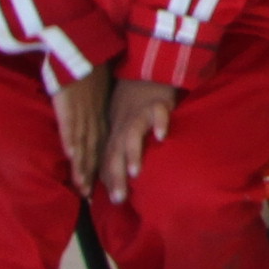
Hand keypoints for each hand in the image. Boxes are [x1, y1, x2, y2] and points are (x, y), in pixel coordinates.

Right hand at [51, 66, 112, 189]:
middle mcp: (92, 119)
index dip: (97, 169)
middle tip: (88, 198)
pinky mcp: (69, 105)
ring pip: (82, 145)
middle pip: (91, 152)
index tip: (95, 188)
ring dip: (81, 167)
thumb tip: (90, 123)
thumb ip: (94, 111)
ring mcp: (81, 113)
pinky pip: (70, 125)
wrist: (84, 50)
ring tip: (82, 187)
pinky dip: (70, 141)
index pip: (98, 149)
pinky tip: (71, 156)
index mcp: (99, 118)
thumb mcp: (97, 95)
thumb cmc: (90, 70)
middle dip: (90, 176)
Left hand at [96, 75, 178, 197]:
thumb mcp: (121, 122)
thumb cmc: (133, 99)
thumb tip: (118, 172)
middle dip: (116, 175)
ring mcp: (140, 113)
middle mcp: (125, 126)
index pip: (108, 159)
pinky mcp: (158, 102)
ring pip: (133, 134)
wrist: (146, 66)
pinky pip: (158, 112)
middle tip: (119, 198)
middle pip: (117, 152)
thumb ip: (120, 145)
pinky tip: (162, 136)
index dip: (106, 180)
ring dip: (132, 152)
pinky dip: (159, 122)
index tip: (106, 202)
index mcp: (116, 132)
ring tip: (134, 171)